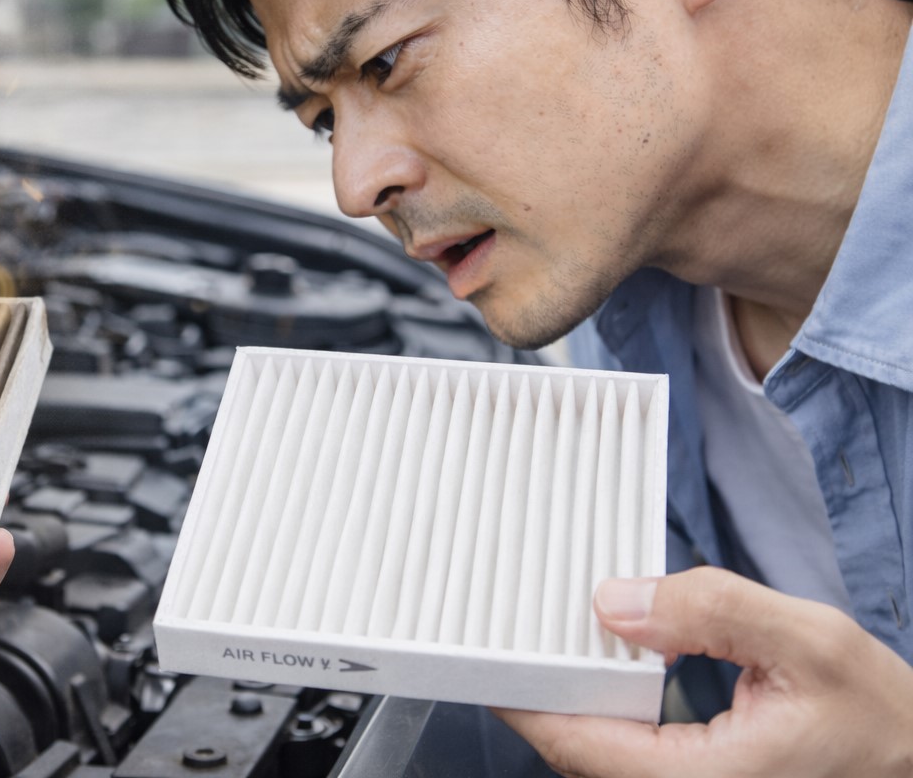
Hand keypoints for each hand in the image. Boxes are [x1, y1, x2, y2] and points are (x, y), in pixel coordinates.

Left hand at [497, 566, 912, 776]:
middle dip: (540, 691)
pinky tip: (604, 669)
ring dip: (572, 700)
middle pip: (577, 751)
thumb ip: (709, 612)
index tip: (484, 651)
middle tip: (508, 630)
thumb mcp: (808, 643)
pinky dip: (607, 712)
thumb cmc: (881, 721)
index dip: (521, 696)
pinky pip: (630, 755)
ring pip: (600, 754)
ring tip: (546, 642)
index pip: (575, 743)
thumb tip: (612, 602)